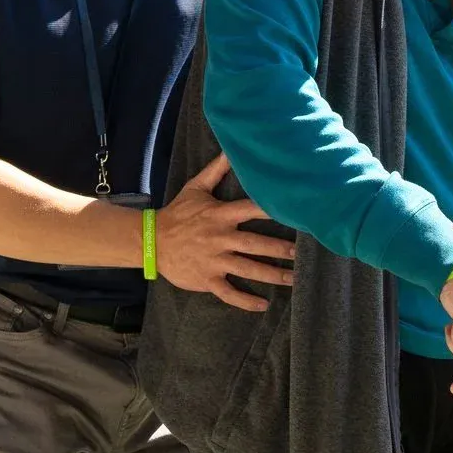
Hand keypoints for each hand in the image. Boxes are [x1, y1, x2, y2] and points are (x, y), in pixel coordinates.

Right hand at [155, 154, 295, 311]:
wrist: (152, 241)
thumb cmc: (178, 214)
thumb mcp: (196, 188)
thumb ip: (216, 170)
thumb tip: (231, 149)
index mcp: (220, 215)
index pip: (250, 210)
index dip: (272, 211)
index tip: (294, 213)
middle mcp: (219, 238)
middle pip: (254, 244)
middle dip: (278, 249)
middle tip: (300, 254)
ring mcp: (214, 261)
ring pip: (247, 269)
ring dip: (271, 275)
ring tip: (293, 279)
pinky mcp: (207, 279)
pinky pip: (229, 293)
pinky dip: (246, 301)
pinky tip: (263, 304)